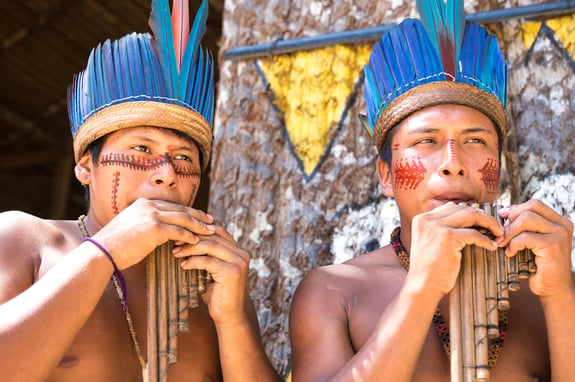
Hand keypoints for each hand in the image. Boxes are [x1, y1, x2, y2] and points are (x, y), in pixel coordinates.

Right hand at [90, 198, 215, 268]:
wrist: (101, 252)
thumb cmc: (114, 246)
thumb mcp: (130, 228)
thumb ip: (146, 225)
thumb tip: (159, 232)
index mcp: (143, 203)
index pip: (172, 206)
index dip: (188, 211)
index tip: (200, 216)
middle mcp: (148, 205)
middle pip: (181, 209)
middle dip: (198, 216)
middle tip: (212, 221)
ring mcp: (152, 215)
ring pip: (183, 219)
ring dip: (199, 226)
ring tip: (210, 231)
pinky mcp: (155, 228)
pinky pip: (178, 231)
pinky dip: (189, 236)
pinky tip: (198, 241)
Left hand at [172, 223, 250, 323]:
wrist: (229, 316)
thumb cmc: (218, 294)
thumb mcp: (212, 271)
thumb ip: (207, 256)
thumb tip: (185, 241)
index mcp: (238, 250)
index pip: (218, 231)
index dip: (199, 230)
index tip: (181, 235)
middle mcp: (242, 254)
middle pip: (213, 236)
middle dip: (192, 238)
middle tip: (175, 244)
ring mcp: (239, 262)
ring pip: (210, 246)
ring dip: (190, 248)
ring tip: (176, 253)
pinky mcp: (232, 272)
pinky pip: (208, 261)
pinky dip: (193, 261)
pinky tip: (183, 265)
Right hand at [409, 202, 502, 298]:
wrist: (423, 286)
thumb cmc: (429, 269)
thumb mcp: (430, 242)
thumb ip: (442, 229)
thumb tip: (467, 222)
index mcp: (422, 218)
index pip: (452, 207)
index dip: (470, 213)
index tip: (483, 221)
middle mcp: (428, 219)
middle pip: (463, 208)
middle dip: (483, 216)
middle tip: (496, 227)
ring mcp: (437, 227)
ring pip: (471, 215)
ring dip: (489, 223)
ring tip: (498, 233)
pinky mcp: (447, 237)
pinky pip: (474, 234)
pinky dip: (486, 240)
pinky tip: (491, 246)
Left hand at [497, 199, 573, 299]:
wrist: (553, 289)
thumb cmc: (539, 265)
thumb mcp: (533, 241)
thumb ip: (525, 226)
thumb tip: (503, 212)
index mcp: (559, 221)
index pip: (535, 204)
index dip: (515, 208)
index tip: (501, 218)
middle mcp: (562, 225)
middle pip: (530, 208)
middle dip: (510, 219)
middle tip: (500, 233)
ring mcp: (560, 234)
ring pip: (526, 220)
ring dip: (509, 232)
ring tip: (503, 243)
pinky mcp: (553, 246)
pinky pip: (525, 237)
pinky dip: (513, 244)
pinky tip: (510, 253)